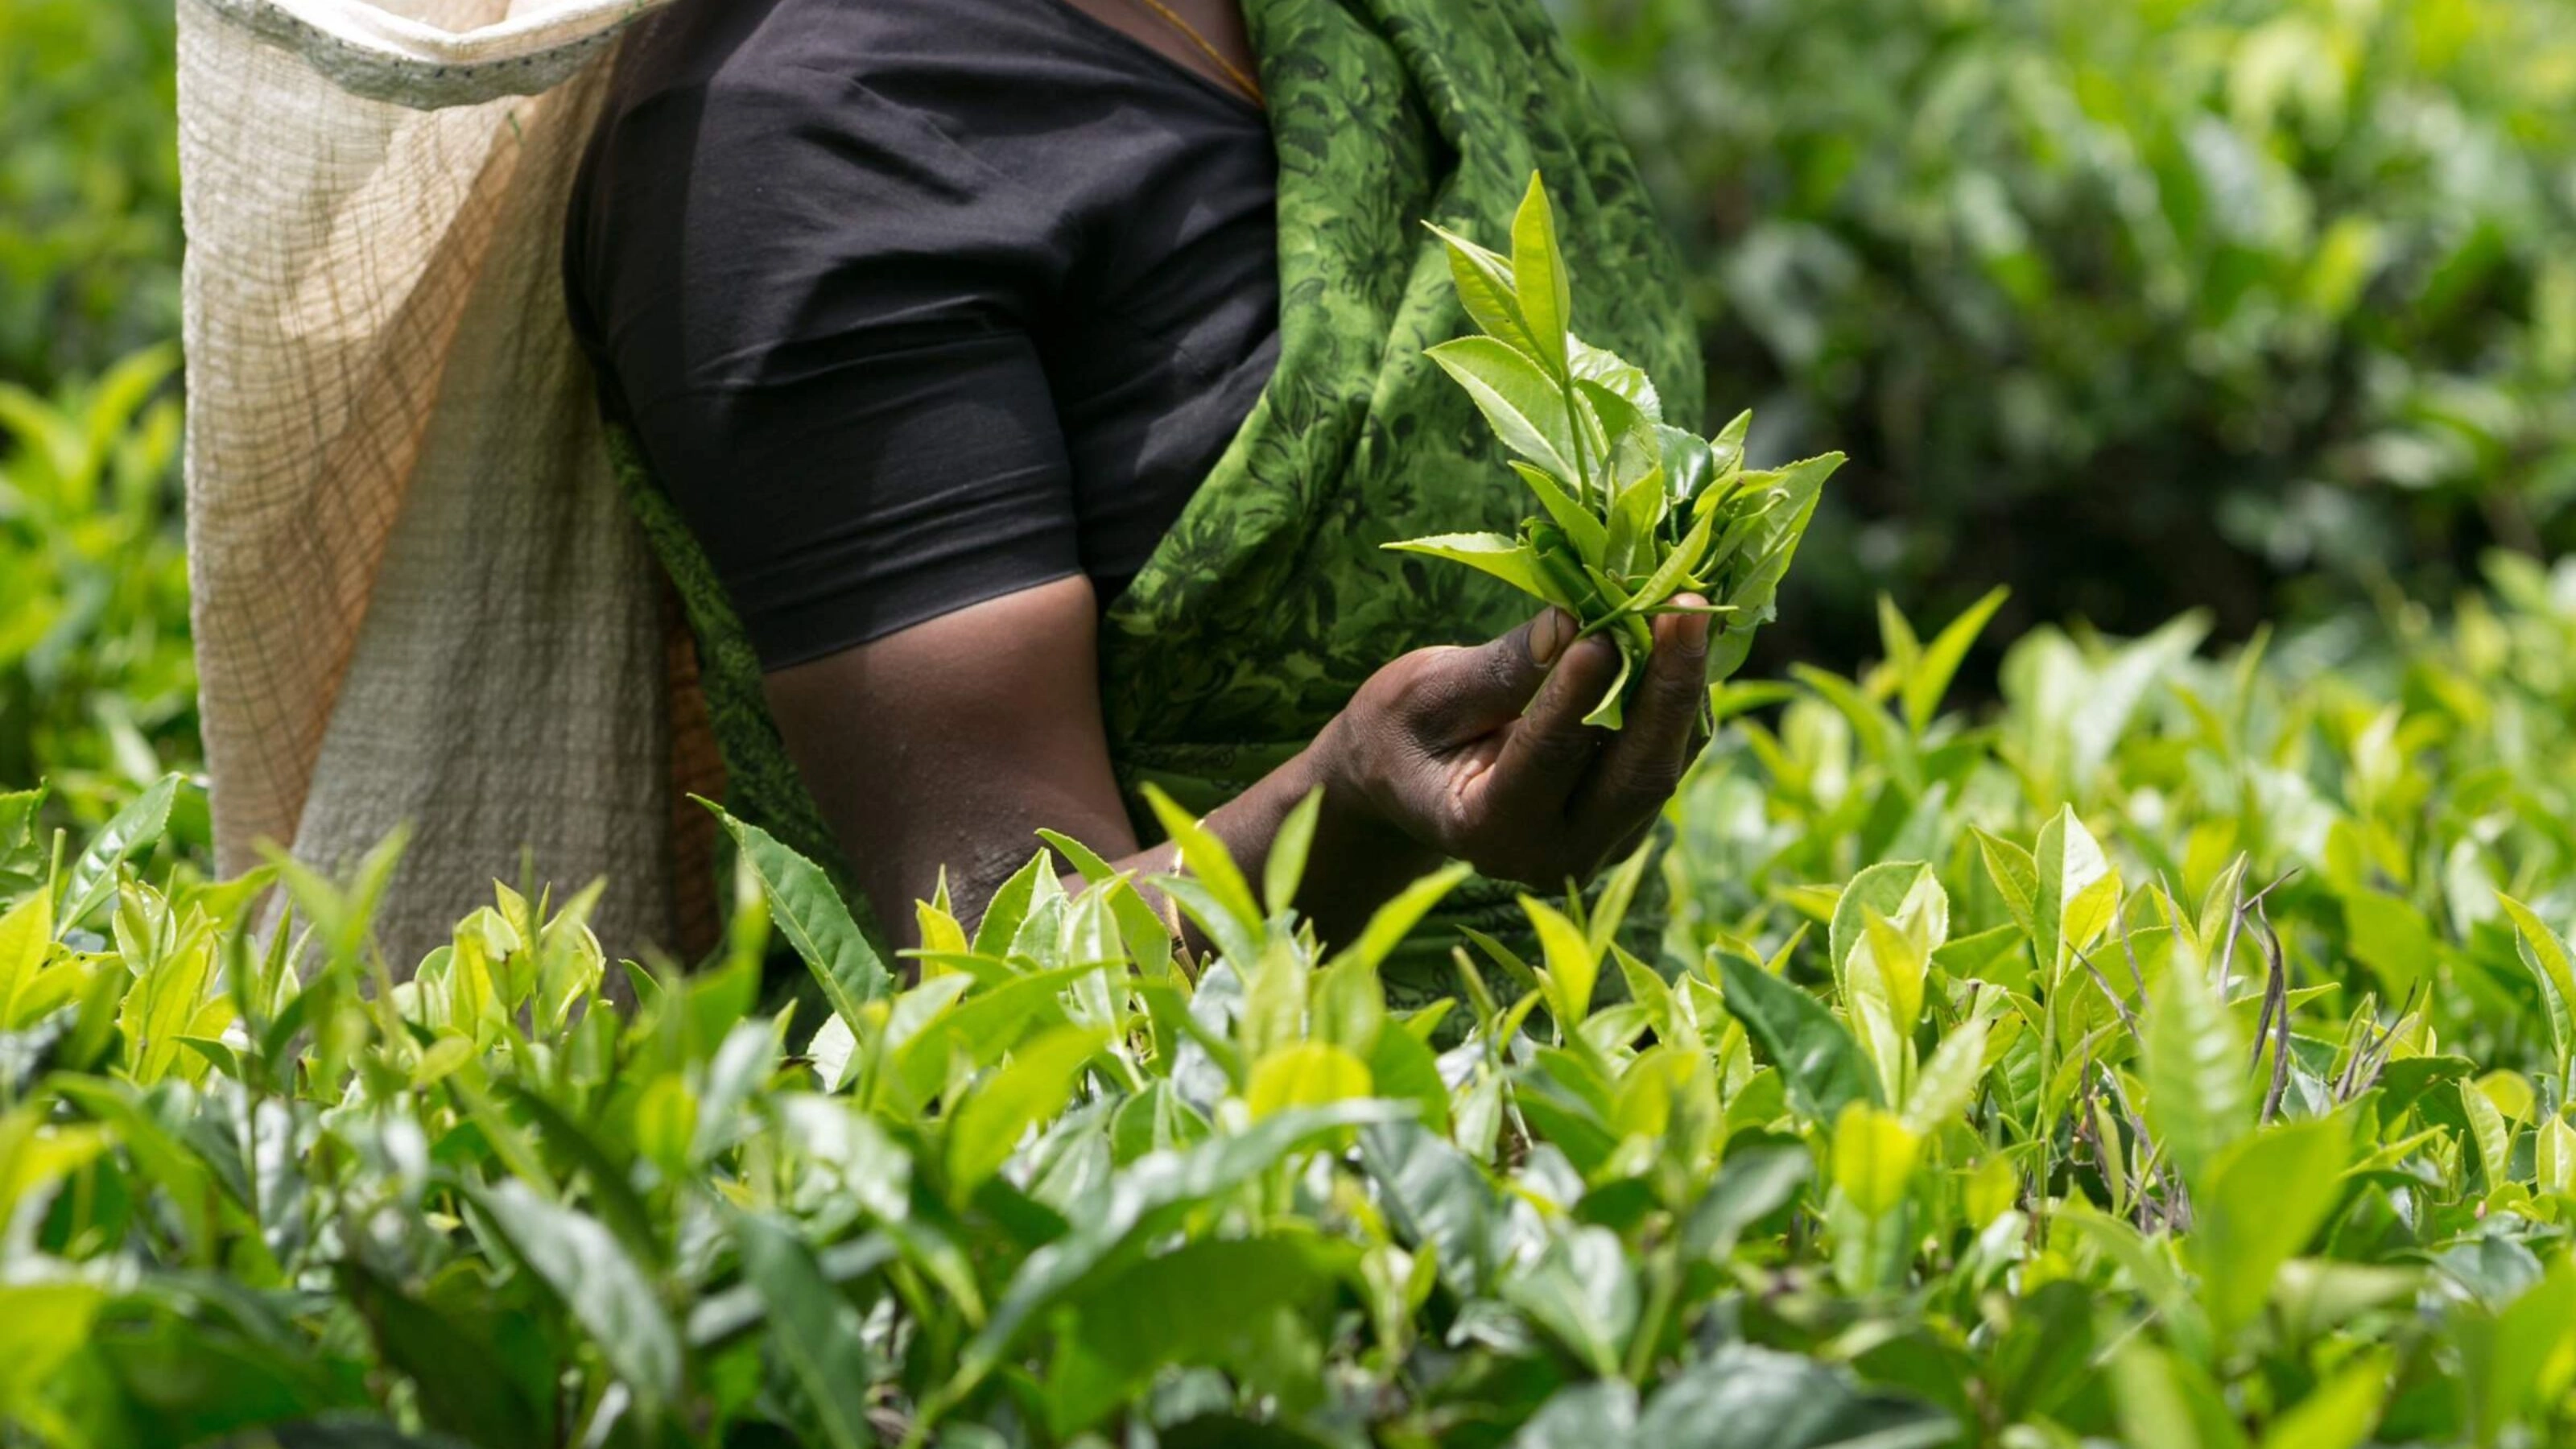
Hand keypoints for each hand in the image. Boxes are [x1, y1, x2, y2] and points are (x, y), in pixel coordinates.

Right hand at [1314, 598, 1712, 890]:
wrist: (1406, 782)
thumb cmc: (1401, 730)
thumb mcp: (1425, 693)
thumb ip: (1497, 671)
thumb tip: (1571, 622)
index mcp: (1485, 830)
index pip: (1547, 759)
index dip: (1578, 695)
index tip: (1602, 631)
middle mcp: (1551, 856)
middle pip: (1634, 776)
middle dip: (1668, 687)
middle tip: (1687, 605)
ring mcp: (1598, 846)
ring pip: (1663, 766)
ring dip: (1684, 685)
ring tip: (1692, 606)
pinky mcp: (1626, 823)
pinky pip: (1667, 758)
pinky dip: (1678, 696)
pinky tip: (1682, 637)